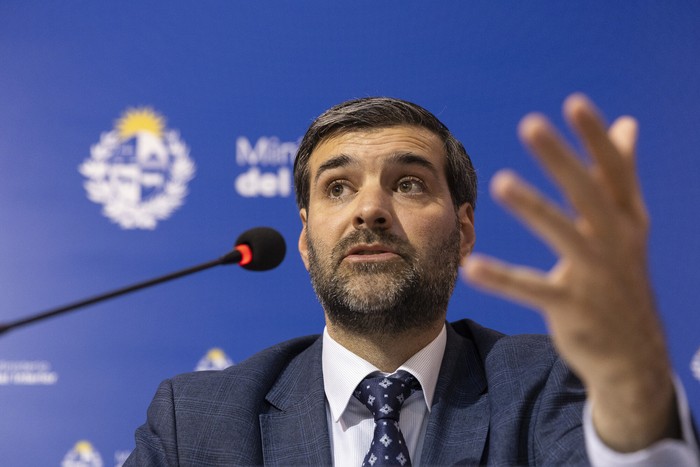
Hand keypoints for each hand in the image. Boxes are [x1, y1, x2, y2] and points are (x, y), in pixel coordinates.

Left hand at [462, 93, 677, 451]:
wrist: (635, 353)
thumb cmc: (622, 278)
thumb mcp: (627, 225)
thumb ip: (621, 176)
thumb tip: (628, 123)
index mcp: (626, 220)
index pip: (614, 172)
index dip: (596, 138)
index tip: (575, 104)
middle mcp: (616, 243)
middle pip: (588, 193)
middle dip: (561, 159)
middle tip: (532, 124)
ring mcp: (597, 277)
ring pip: (563, 235)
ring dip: (533, 207)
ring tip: (501, 182)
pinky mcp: (573, 308)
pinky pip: (532, 290)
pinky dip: (502, 278)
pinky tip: (472, 266)